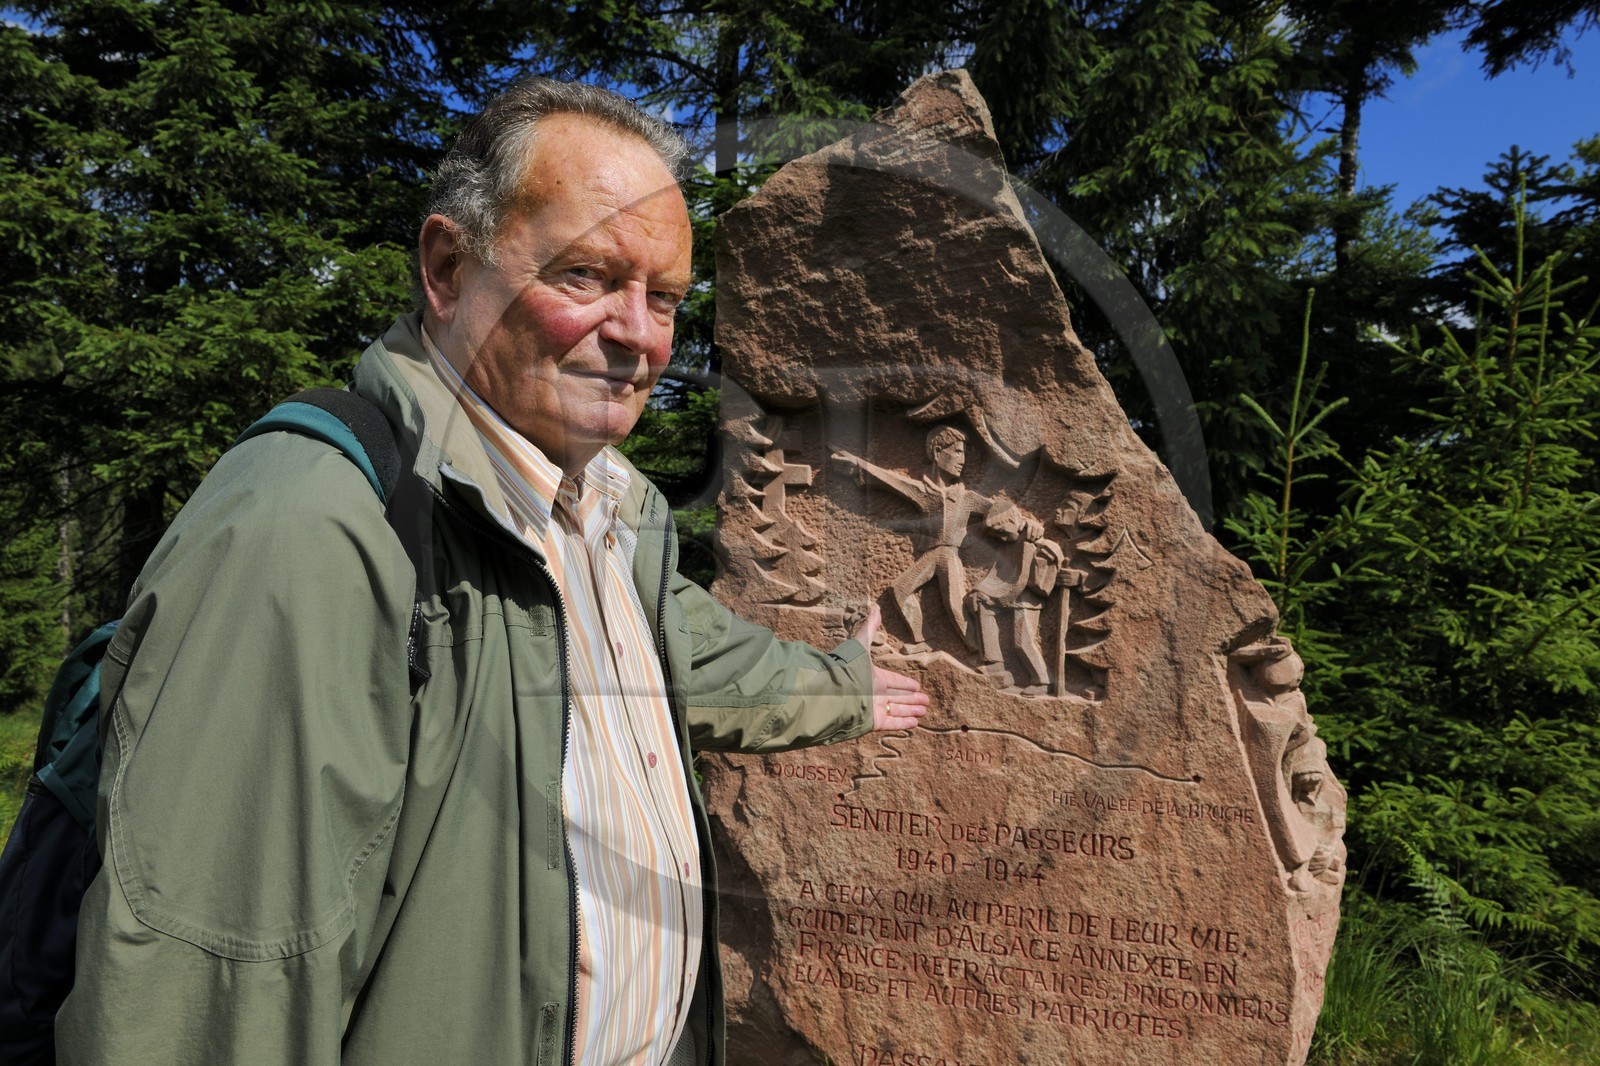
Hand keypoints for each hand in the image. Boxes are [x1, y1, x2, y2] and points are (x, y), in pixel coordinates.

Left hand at [852, 606, 929, 731]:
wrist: (834, 692)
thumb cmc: (847, 668)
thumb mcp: (860, 645)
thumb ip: (870, 629)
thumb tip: (876, 609)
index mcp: (872, 677)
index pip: (893, 681)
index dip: (905, 683)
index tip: (917, 686)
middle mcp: (874, 693)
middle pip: (897, 696)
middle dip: (912, 698)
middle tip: (926, 701)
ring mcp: (874, 708)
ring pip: (897, 709)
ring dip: (911, 710)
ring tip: (924, 711)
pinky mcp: (874, 721)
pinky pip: (893, 722)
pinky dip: (904, 723)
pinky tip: (916, 723)